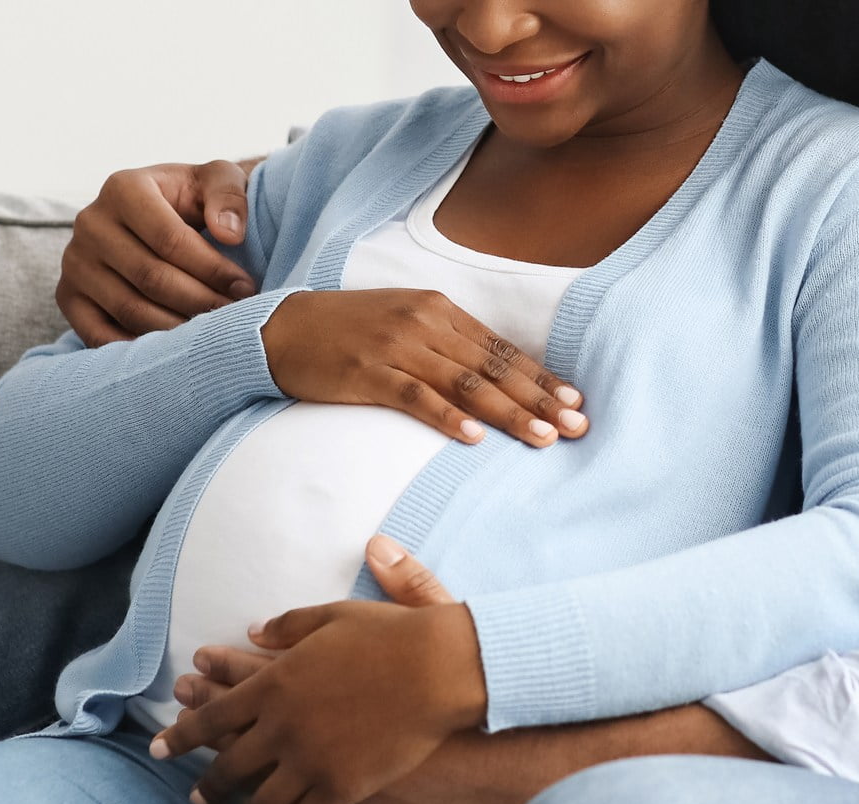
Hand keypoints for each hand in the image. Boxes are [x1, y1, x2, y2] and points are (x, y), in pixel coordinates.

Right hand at [57, 160, 259, 345]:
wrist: (161, 215)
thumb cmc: (194, 200)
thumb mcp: (217, 180)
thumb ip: (229, 195)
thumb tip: (229, 234)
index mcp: (123, 188)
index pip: (170, 240)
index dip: (212, 270)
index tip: (246, 289)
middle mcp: (89, 223)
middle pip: (151, 278)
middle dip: (200, 302)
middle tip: (235, 318)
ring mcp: (74, 263)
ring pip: (129, 310)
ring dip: (177, 330)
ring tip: (212, 334)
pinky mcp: (68, 297)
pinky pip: (99, 336)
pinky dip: (137, 350)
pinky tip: (173, 352)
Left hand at [151, 539, 488, 803]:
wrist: (439, 668)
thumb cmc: (391, 636)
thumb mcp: (332, 617)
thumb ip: (287, 626)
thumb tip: (253, 629)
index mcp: (274, 682)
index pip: (213, 715)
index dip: (182, 734)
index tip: (158, 748)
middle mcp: (281, 726)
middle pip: (230, 765)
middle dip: (206, 786)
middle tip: (192, 799)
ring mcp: (310, 761)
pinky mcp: (342, 788)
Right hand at [261, 289, 588, 448]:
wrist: (281, 329)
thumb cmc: (347, 333)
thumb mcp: (404, 326)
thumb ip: (447, 345)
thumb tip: (494, 378)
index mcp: (439, 310)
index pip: (502, 349)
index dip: (542, 377)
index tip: (576, 402)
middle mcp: (425, 324)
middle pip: (493, 366)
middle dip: (539, 399)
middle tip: (576, 427)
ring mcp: (396, 346)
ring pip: (464, 382)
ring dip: (507, 412)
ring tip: (541, 437)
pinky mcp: (367, 371)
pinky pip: (415, 396)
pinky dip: (447, 417)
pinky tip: (473, 437)